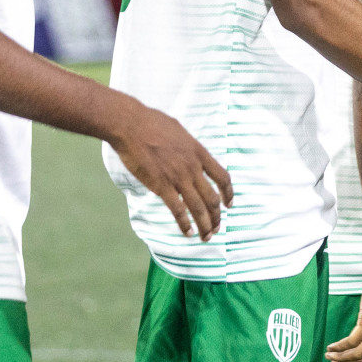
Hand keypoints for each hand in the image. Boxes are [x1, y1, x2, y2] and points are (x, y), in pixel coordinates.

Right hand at [110, 106, 232, 240]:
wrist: (132, 126)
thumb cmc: (152, 124)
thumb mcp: (181, 133)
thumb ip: (188, 148)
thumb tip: (189, 155)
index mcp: (200, 153)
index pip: (223, 177)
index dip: (228, 193)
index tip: (229, 205)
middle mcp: (193, 167)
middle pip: (213, 198)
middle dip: (217, 216)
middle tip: (217, 229)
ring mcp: (178, 177)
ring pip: (198, 207)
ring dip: (204, 225)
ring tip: (206, 237)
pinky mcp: (161, 185)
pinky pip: (177, 209)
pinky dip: (184, 224)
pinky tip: (187, 233)